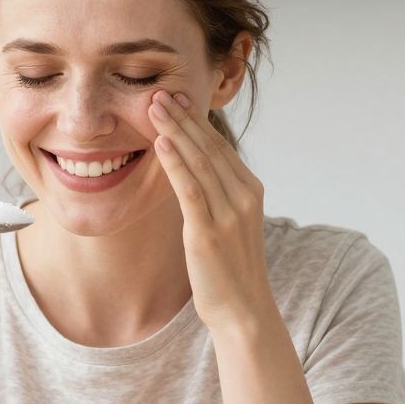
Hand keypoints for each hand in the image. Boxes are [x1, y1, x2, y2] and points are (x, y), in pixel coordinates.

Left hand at [148, 89, 279, 334]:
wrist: (244, 311)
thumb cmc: (231, 271)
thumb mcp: (229, 225)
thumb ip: (216, 196)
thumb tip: (193, 174)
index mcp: (250, 190)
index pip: (219, 146)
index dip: (196, 121)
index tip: (175, 98)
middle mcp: (243, 196)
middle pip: (209, 147)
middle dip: (183, 117)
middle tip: (159, 92)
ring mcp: (229, 213)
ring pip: (199, 162)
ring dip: (175, 131)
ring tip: (154, 107)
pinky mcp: (210, 232)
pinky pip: (191, 190)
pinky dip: (176, 165)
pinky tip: (163, 143)